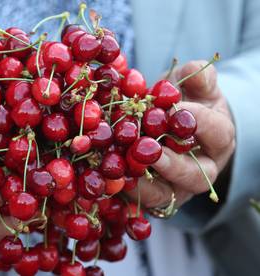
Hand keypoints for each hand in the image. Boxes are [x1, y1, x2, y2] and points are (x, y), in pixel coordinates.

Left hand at [125, 60, 235, 208]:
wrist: (170, 126)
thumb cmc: (184, 103)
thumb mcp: (194, 87)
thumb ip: (197, 78)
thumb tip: (196, 70)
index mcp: (218, 140)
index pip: (217, 134)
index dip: (197, 121)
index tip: (172, 108)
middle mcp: (202, 169)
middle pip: (195, 175)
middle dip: (171, 163)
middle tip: (148, 149)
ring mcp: (177, 188)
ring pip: (165, 195)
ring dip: (143, 185)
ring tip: (123, 170)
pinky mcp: (152, 196)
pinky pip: (139, 201)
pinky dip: (124, 191)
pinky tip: (108, 178)